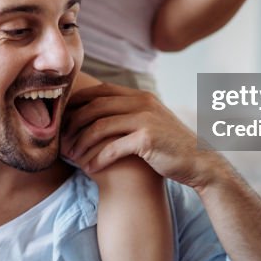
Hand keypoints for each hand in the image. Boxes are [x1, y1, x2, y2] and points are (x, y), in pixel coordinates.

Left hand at [62, 83, 225, 188]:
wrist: (199, 162)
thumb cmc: (170, 146)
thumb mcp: (151, 122)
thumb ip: (129, 114)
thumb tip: (100, 115)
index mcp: (140, 96)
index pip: (100, 91)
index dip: (78, 103)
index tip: (64, 119)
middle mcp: (142, 102)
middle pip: (95, 107)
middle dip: (74, 124)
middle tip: (62, 141)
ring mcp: (145, 119)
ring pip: (100, 127)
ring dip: (82, 143)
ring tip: (71, 157)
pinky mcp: (147, 139)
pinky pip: (112, 147)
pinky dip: (97, 158)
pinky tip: (89, 168)